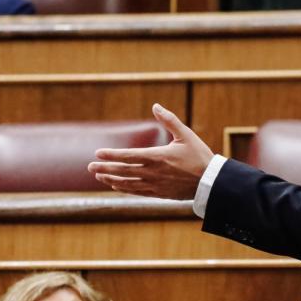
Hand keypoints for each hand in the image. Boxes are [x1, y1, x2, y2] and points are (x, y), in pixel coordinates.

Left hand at [88, 103, 214, 199]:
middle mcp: (152, 172)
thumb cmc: (199, 156)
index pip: (128, 156)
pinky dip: (124, 188)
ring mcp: (154, 185)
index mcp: (157, 156)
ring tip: (99, 176)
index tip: (98, 153)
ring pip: (127, 183)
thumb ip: (169, 120)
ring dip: (111, 179)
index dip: (111, 154)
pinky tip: (116, 185)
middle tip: (90, 166)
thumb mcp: (185, 135)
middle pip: (123, 170)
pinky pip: (137, 191)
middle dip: (105, 168)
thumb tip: (155, 106)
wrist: (211, 182)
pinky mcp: (159, 194)